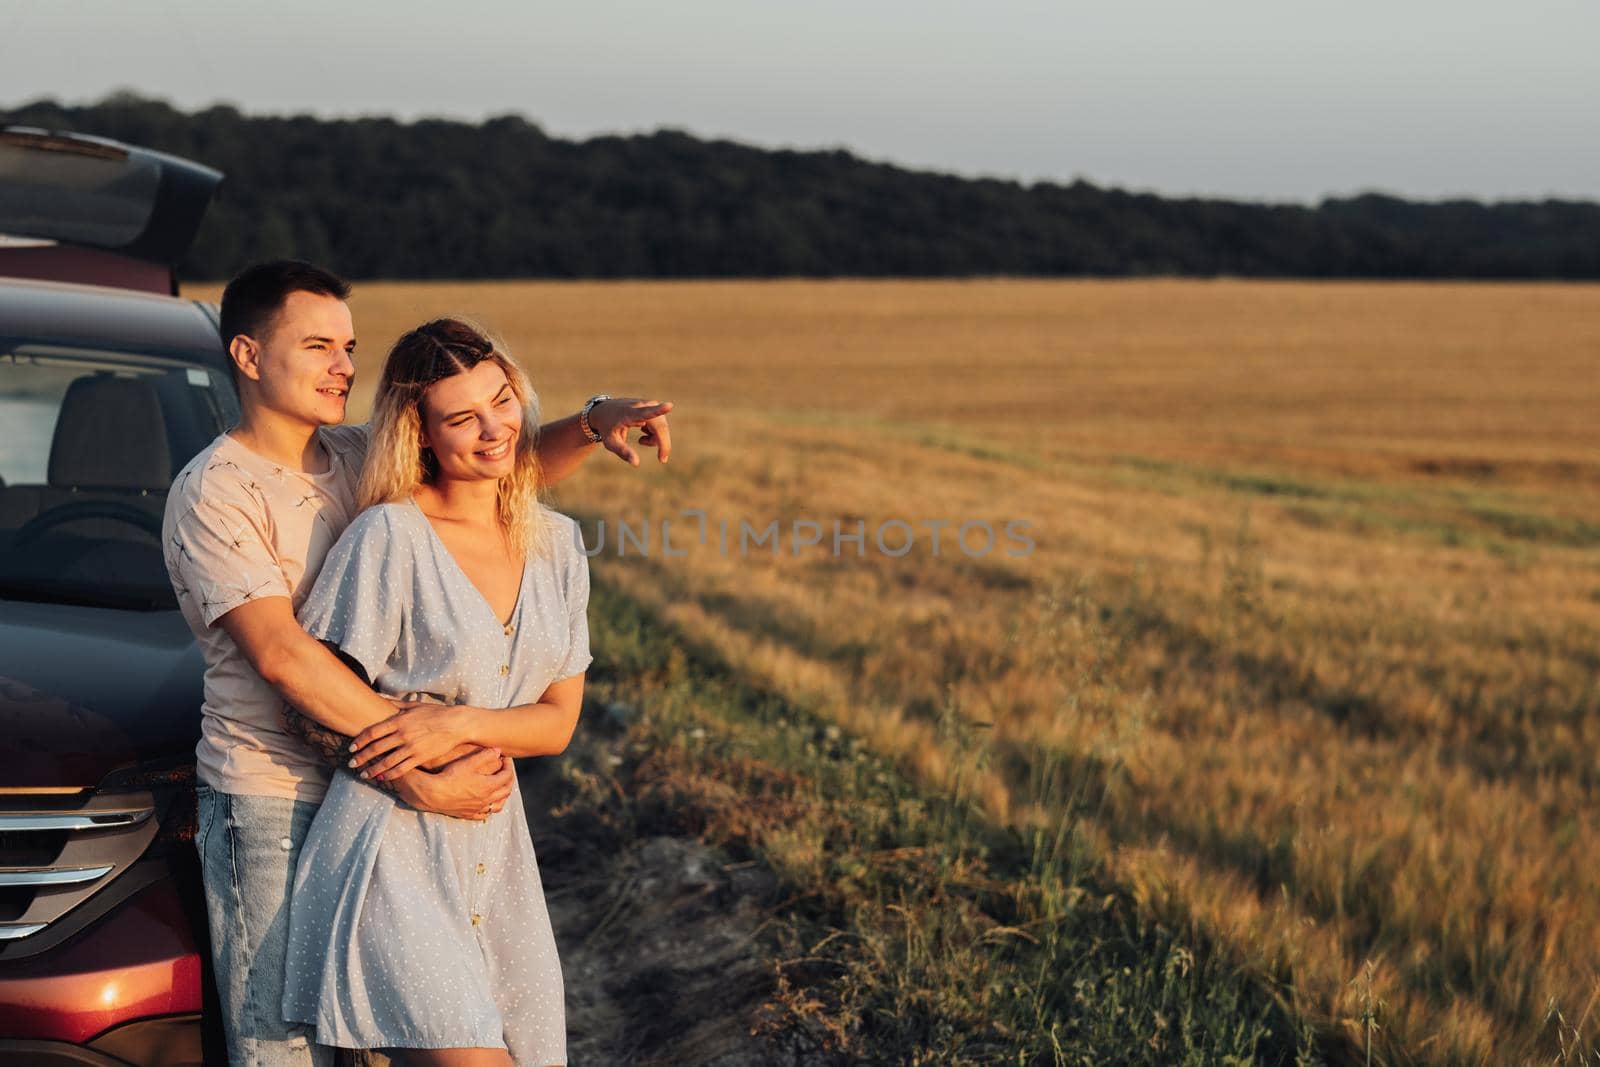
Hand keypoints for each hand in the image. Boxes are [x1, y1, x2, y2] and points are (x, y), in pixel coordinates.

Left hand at [349, 702, 469, 781]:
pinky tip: (382, 778)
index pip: (373, 732)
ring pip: (386, 761)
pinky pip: (401, 768)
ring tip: (363, 774)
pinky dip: (390, 774)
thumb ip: (395, 704)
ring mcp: (411, 747)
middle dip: (362, 757)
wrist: (456, 724)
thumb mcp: (414, 705)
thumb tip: (378, 696)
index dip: (360, 741)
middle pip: (376, 748)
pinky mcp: (420, 757)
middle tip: (351, 763)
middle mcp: (403, 734)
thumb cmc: (435, 713)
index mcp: (399, 720)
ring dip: (373, 769)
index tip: (352, 748)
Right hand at [391, 746, 513, 820]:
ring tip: (500, 787)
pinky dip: (489, 808)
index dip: (509, 765)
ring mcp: (478, 809)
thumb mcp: (468, 762)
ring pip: (498, 805)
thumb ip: (485, 755)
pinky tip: (486, 803)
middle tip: (505, 771)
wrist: (433, 794)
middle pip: (506, 791)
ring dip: (502, 796)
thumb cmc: (450, 776)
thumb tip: (498, 750)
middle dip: (509, 779)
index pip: (507, 776)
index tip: (505, 758)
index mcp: (489, 786)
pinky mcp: (468, 814)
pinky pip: (484, 815)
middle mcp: (486, 799)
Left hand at [589, 397, 672, 466]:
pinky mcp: (651, 405)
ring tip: (641, 441)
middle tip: (662, 459)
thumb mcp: (611, 442)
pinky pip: (661, 423)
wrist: (604, 410)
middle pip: (660, 426)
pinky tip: (643, 432)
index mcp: (629, 414)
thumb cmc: (607, 428)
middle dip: (663, 443)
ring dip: (656, 438)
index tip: (669, 406)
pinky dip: (656, 433)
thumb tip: (636, 463)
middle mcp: (640, 406)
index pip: (645, 412)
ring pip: (662, 426)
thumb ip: (623, 452)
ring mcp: (647, 404)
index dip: (658, 410)